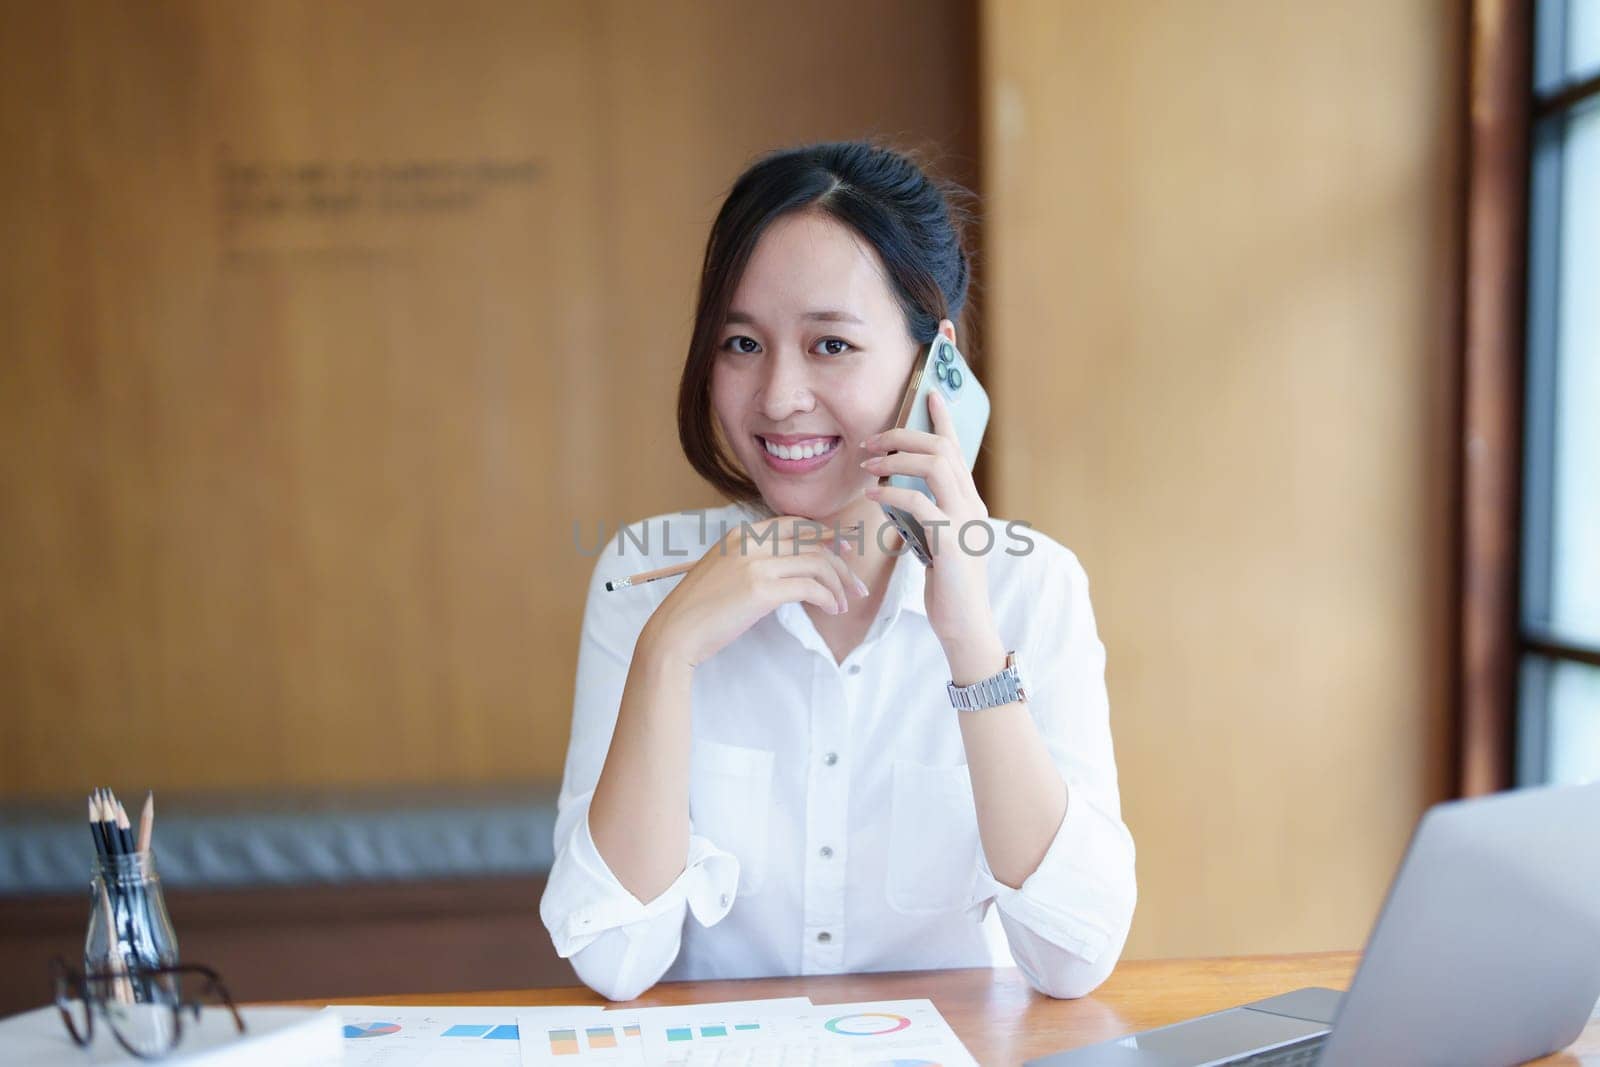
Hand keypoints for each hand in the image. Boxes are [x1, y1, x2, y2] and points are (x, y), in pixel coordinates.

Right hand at [641, 514, 868, 668]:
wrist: (674, 632)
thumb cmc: (698, 610)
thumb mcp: (723, 571)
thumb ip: (753, 562)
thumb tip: (790, 570)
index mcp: (740, 534)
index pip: (795, 525)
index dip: (825, 536)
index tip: (844, 552)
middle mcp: (750, 542)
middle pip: (812, 542)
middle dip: (842, 563)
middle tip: (856, 585)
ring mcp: (755, 564)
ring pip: (817, 562)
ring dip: (838, 584)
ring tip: (844, 604)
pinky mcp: (761, 589)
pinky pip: (810, 587)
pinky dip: (828, 598)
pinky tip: (831, 609)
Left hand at [861, 320, 1000, 662]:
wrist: (964, 624)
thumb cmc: (946, 584)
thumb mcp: (934, 540)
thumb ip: (923, 512)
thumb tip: (894, 489)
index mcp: (969, 500)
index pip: (957, 447)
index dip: (944, 416)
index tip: (929, 390)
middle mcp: (972, 503)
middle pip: (942, 447)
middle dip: (904, 434)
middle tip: (871, 441)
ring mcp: (965, 521)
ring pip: (935, 464)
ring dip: (897, 457)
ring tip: (868, 463)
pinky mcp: (952, 542)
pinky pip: (921, 503)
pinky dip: (894, 493)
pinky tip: (874, 494)